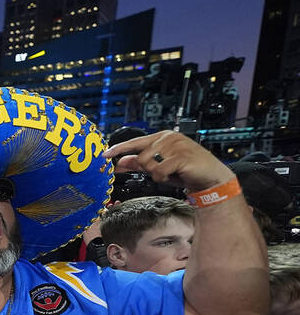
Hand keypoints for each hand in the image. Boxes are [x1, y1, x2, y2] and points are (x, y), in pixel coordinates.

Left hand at [104, 131, 233, 192]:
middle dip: (148, 169)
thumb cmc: (185, 170)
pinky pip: (159, 171)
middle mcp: (168, 138)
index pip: (135, 142)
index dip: (119, 149)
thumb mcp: (159, 166)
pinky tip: (175, 175)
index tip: (105, 154)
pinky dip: (164, 178)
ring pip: (149, 165)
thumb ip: (140, 163)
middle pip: (141, 157)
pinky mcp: (181, 156)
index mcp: (162, 137)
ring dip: (157, 174)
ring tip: (170, 172)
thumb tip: (120, 162)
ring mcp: (176, 146)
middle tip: (164, 171)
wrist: (210, 177)